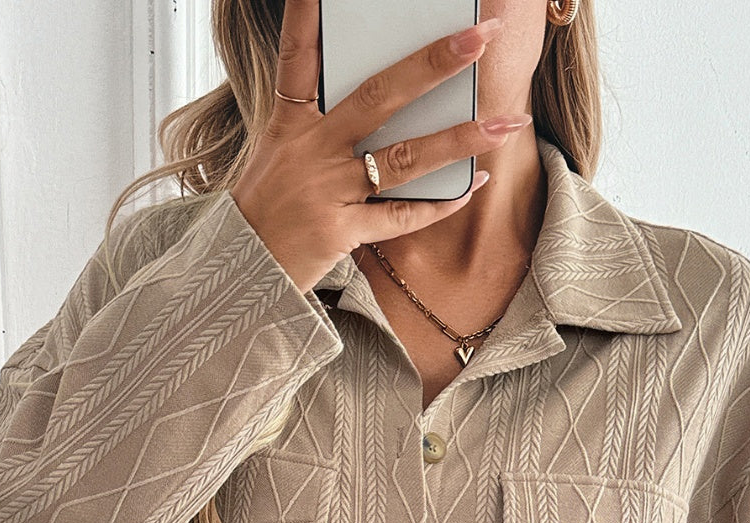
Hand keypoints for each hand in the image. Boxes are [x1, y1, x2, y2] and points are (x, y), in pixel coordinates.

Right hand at [229, 0, 531, 294]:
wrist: (242, 270)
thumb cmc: (267, 206)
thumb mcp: (280, 151)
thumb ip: (325, 121)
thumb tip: (389, 99)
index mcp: (291, 122)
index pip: (299, 57)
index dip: (308, 14)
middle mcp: (311, 150)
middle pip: (380, 97)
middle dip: (433, 65)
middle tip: (477, 37)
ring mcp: (328, 191)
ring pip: (405, 158)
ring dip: (460, 139)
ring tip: (507, 123)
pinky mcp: (341, 232)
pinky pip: (402, 217)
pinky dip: (440, 203)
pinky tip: (474, 185)